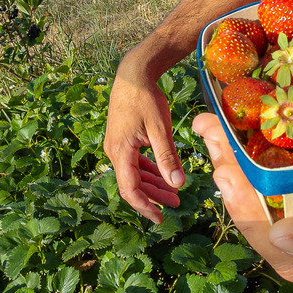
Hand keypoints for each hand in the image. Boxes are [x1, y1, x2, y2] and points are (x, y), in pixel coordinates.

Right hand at [104, 55, 185, 222]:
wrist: (133, 74)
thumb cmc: (146, 97)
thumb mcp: (159, 127)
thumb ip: (167, 157)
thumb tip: (177, 185)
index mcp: (121, 151)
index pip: (130, 189)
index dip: (145, 206)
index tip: (160, 218)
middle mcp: (115, 151)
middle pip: (133, 184)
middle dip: (154, 197)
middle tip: (177, 205)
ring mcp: (118, 146)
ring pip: (135, 174)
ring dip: (153, 184)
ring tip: (175, 194)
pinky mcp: (123, 140)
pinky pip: (135, 162)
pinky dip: (149, 171)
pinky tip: (164, 175)